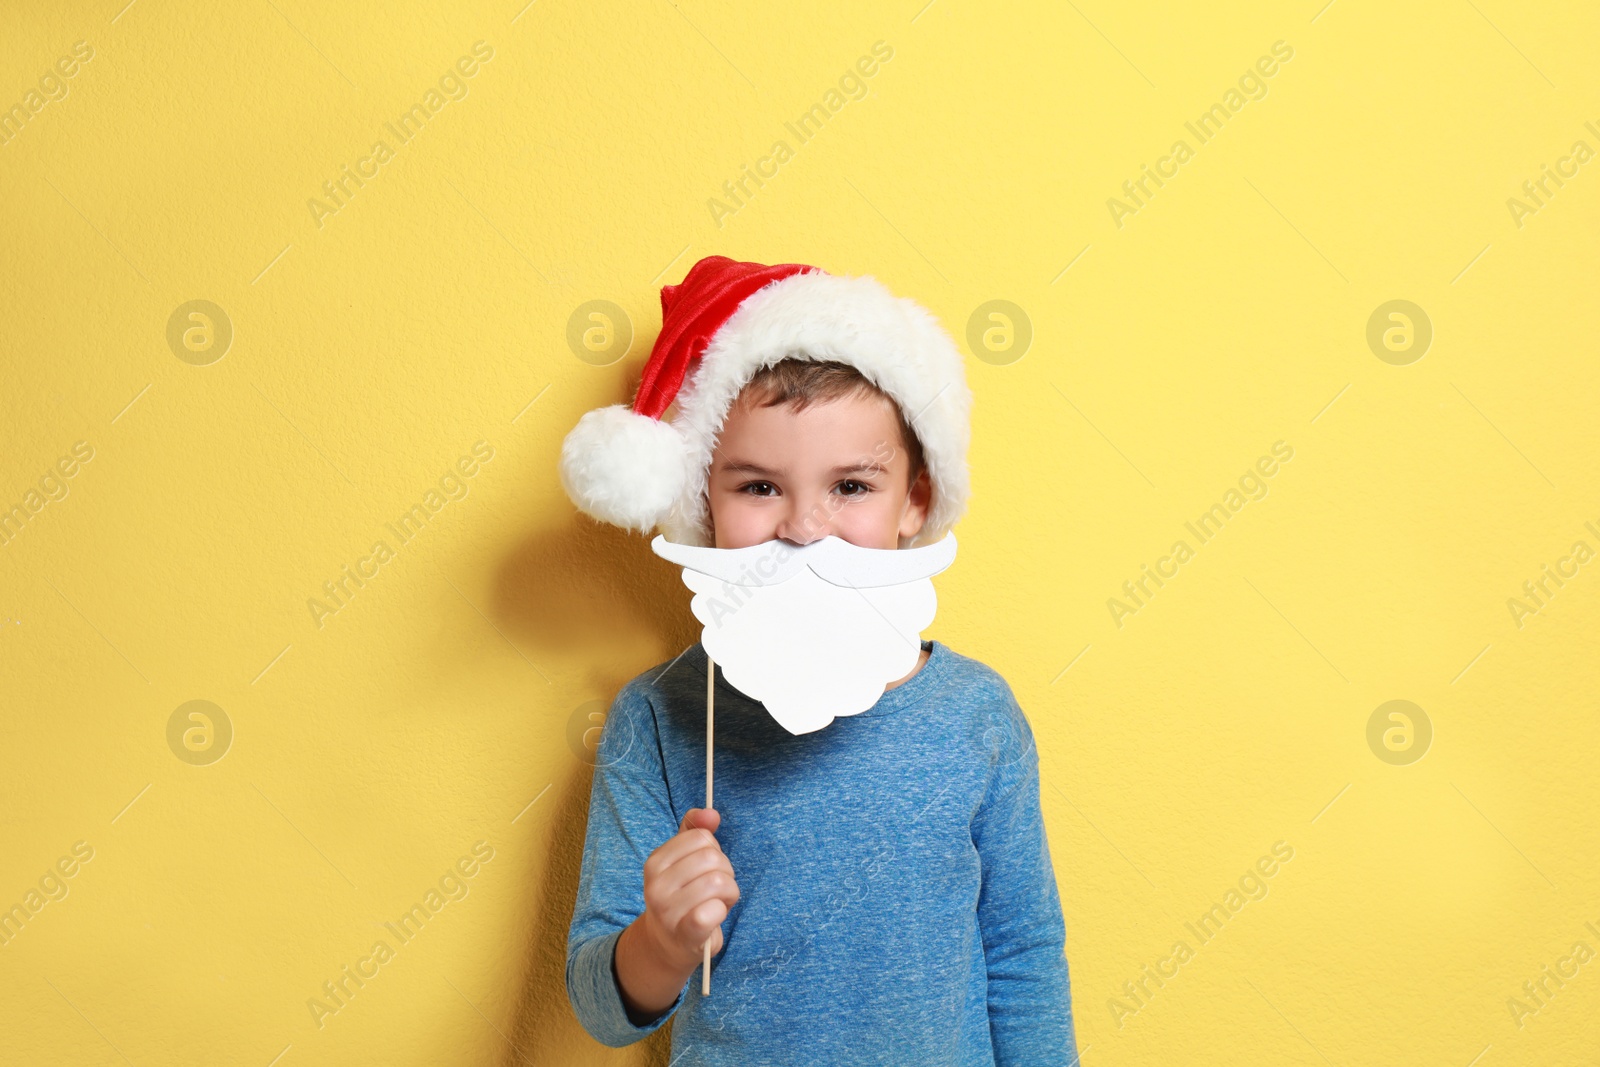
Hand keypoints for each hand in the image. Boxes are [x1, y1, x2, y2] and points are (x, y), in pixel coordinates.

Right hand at [640, 807, 739, 968]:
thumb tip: (711, 813)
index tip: (708, 869)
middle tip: (717, 889)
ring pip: (719, 882)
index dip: (714, 851)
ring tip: (719, 902)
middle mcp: (656, 885)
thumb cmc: (682, 897)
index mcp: (656, 862)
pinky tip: (715, 916)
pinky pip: (712, 911)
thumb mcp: (683, 861)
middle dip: (726, 872)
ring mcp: (668, 911)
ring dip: (729, 893)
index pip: (701, 837)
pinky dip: (722, 911)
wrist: (668, 945)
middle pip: (713, 858)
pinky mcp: (684, 934)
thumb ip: (695, 830)